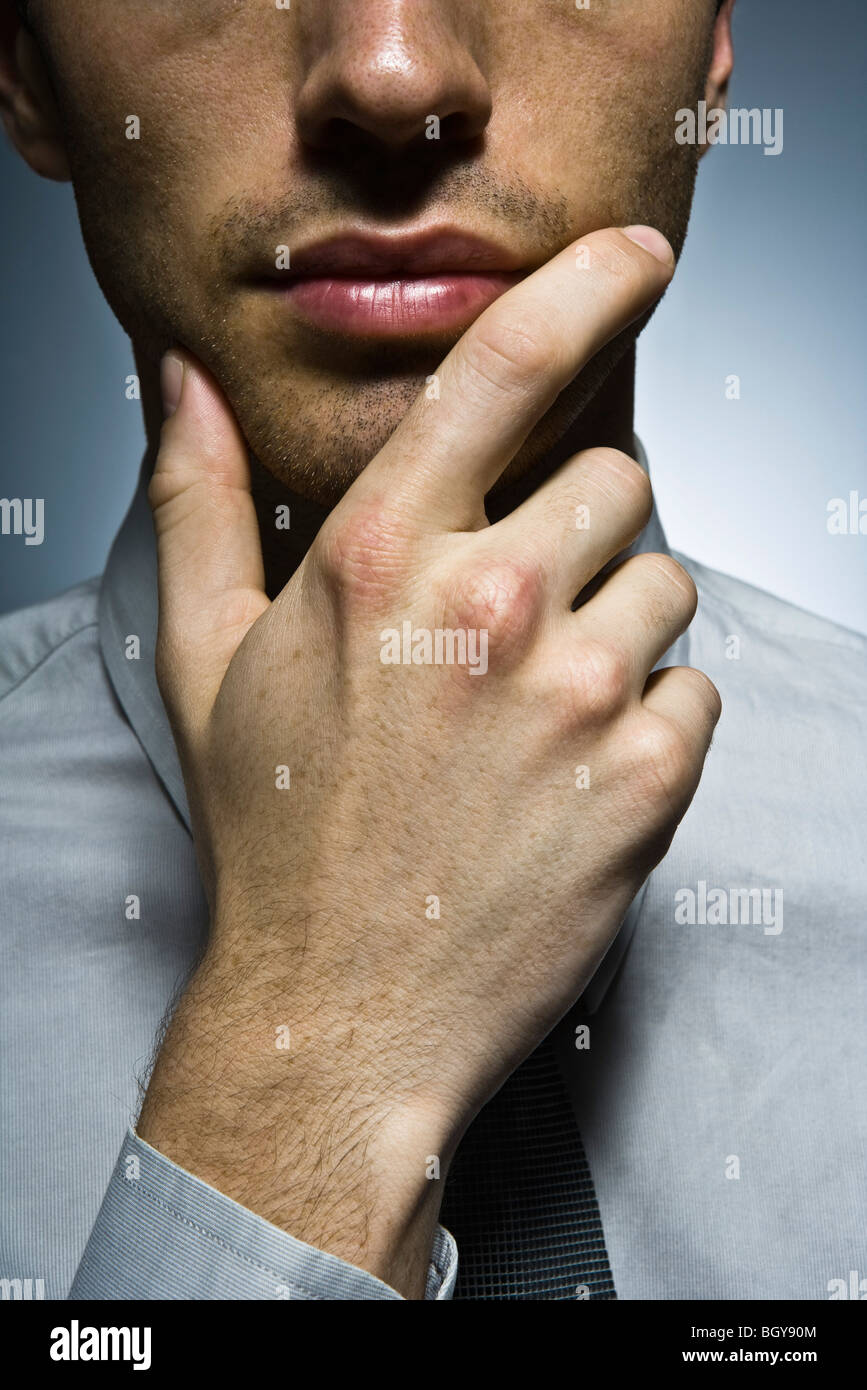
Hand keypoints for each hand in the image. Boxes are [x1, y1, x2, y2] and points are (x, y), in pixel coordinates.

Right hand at [139, 225, 719, 1297]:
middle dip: (583, 528)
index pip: (508, 367)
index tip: (638, 258)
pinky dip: (656, 715)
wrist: (341, 1009)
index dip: (587, 286)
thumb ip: (200, 501)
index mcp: (382, 557)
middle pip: (617, 477)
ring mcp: (580, 690)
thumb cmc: (278, 836)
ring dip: (621, 622)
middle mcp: (491, 603)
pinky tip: (576, 769)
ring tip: (539, 704)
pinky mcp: (649, 774)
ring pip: (669, 578)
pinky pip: (701, 685)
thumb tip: (181, 382)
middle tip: (516, 617)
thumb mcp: (209, 659)